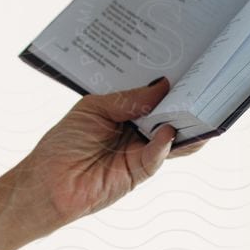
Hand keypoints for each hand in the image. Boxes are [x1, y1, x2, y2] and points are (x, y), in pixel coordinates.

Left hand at [10, 77, 208, 231]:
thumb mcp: (94, 108)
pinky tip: (168, 131)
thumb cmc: (64, 143)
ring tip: (197, 107)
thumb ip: (129, 99)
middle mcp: (136, 130)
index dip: (167, 84)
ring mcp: (140, 150)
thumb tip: (162, 85)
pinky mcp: (140, 171)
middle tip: (200, 83)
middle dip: (182, 101)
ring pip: (171, 136)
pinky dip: (164, 144)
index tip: (186, 67)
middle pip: (166, 114)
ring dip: (183, 123)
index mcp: (124, 111)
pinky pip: (158, 156)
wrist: (48, 182)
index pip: (152, 95)